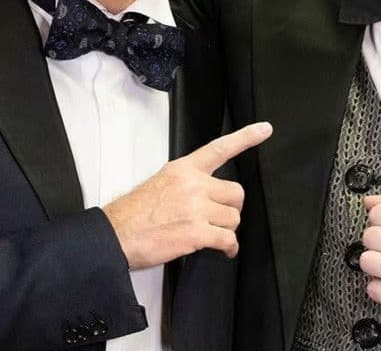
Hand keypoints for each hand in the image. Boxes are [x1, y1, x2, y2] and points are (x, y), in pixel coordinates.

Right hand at [103, 122, 272, 269]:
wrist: (116, 234)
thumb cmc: (133, 214)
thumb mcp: (159, 183)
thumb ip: (185, 183)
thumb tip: (203, 195)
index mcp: (182, 169)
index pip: (219, 148)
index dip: (245, 138)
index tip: (264, 129)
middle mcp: (193, 184)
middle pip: (235, 193)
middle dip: (230, 208)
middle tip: (218, 217)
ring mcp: (196, 207)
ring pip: (233, 218)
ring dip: (225, 230)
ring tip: (211, 235)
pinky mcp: (198, 232)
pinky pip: (228, 239)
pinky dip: (229, 248)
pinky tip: (223, 250)